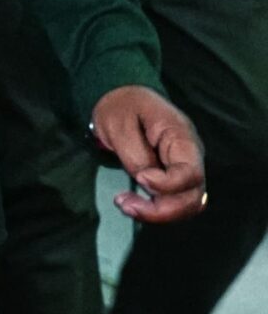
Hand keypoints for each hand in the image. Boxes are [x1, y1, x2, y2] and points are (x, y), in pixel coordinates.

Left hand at [92, 85, 206, 222]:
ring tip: (126, 204)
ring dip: (158, 213)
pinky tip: (134, 204)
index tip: (140, 179)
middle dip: (161, 209)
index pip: (191, 173)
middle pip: (193, 196)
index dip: (167, 185)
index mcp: (181, 137)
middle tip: (125, 203)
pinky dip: (157, 210)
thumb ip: (134, 153)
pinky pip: (176, 202)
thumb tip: (145, 179)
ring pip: (187, 204)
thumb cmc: (122, 107)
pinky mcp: (176, 178)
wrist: (124, 100)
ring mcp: (185, 169)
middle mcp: (190, 157)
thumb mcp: (119, 124)